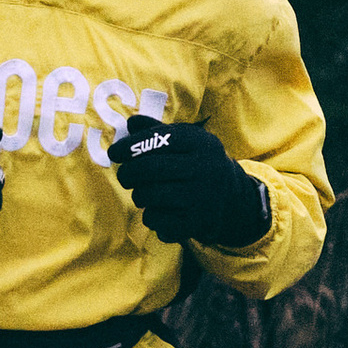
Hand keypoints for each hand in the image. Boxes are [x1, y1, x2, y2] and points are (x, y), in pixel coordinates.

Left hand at [110, 116, 269, 250]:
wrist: (234, 200)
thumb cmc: (199, 165)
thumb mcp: (187, 142)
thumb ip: (158, 131)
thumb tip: (130, 123)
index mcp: (201, 143)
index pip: (158, 139)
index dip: (130, 146)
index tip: (114, 153)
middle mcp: (206, 168)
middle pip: (148, 169)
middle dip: (127, 173)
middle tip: (124, 177)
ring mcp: (203, 198)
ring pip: (149, 196)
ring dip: (139, 196)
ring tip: (144, 194)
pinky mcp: (198, 224)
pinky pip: (157, 221)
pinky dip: (151, 217)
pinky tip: (160, 212)